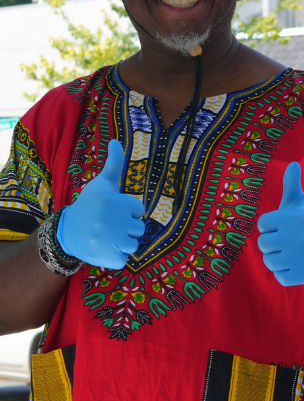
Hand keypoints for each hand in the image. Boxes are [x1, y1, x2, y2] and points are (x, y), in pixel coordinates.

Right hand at [57, 139, 144, 269]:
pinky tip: (104, 248)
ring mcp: (108, 240)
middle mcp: (110, 220)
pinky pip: (125, 259)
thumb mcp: (102, 183)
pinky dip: (116, 257)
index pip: (139, 210)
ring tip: (106, 236)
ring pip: (134, 245)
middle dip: (126, 228)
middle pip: (139, 229)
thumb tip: (115, 141)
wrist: (68, 231)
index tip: (112, 211)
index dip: (128, 212)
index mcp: (113, 202)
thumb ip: (114, 164)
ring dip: (123, 243)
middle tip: (108, 225)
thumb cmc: (90, 205)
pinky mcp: (107, 257)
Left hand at [257, 162, 303, 286]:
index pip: (262, 224)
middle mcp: (299, 237)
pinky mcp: (302, 276)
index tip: (284, 227)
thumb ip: (291, 185)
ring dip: (277, 259)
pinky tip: (296, 265)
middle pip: (263, 244)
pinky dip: (285, 273)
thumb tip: (293, 163)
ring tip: (291, 253)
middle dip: (272, 243)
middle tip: (287, 242)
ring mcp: (300, 258)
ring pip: (269, 262)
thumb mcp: (299, 204)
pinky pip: (279, 276)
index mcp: (295, 218)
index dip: (270, 226)